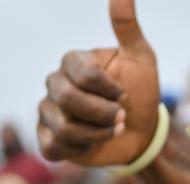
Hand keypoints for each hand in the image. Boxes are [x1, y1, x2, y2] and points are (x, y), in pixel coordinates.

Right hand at [37, 0, 161, 165]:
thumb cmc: (140, 92)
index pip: (82, 73)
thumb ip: (127, 27)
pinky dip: (79, 150)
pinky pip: (53, 148)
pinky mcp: (48, 140)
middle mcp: (54, 84)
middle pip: (68, 100)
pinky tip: (92, 144)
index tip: (124, 94)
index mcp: (73, 61)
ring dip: (97, 134)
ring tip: (112, 131)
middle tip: (121, 117)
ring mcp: (48, 112)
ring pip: (63, 128)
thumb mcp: (141, 59)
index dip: (108, 89)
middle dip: (103, 113)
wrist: (142, 132)